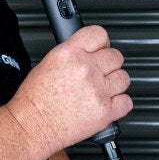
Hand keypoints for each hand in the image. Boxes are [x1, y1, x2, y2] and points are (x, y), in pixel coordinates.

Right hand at [7, 25, 131, 151]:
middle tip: (99, 74)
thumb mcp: (49, 63)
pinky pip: (127, 101)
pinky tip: (106, 104)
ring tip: (101, 90)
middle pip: (115, 56)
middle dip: (109, 64)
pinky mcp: (105, 111)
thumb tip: (89, 51)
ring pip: (124, 78)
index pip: (99, 34)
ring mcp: (98, 90)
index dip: (102, 42)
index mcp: (70, 54)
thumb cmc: (35, 100)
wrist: (32, 125)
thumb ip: (73, 54)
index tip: (101, 48)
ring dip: (115, 83)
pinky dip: (120, 104)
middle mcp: (86, 69)